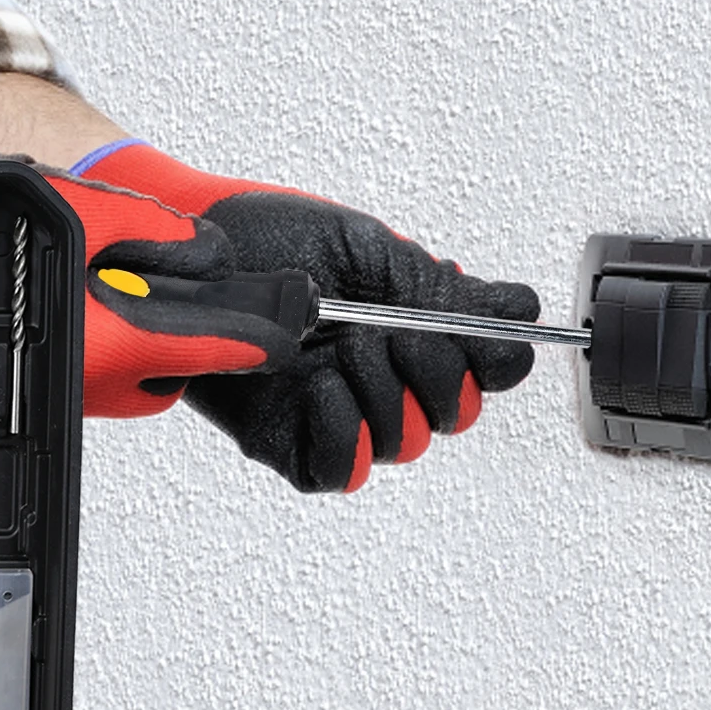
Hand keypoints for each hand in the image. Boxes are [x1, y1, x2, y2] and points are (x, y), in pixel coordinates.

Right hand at [0, 140, 300, 415]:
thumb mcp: (74, 208)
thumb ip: (148, 230)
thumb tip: (202, 251)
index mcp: (106, 339)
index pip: (214, 345)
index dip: (261, 331)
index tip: (295, 322)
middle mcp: (87, 381)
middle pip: (174, 367)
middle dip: (186, 327)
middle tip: (167, 271)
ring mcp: (60, 390)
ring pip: (134, 373)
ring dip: (141, 330)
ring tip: (105, 271)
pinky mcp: (35, 387)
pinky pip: (95, 372)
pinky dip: (103, 338)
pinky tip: (74, 295)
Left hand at [76, 141, 539, 491]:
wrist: (192, 257)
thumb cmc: (264, 240)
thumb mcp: (367, 249)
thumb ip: (442, 289)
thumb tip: (519, 311)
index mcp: (408, 328)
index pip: (488, 370)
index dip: (491, 359)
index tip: (473, 333)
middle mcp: (379, 375)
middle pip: (455, 414)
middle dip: (433, 371)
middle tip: (386, 332)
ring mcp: (334, 411)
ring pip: (404, 442)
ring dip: (384, 394)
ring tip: (340, 348)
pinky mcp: (287, 442)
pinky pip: (339, 469)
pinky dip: (342, 432)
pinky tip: (319, 385)